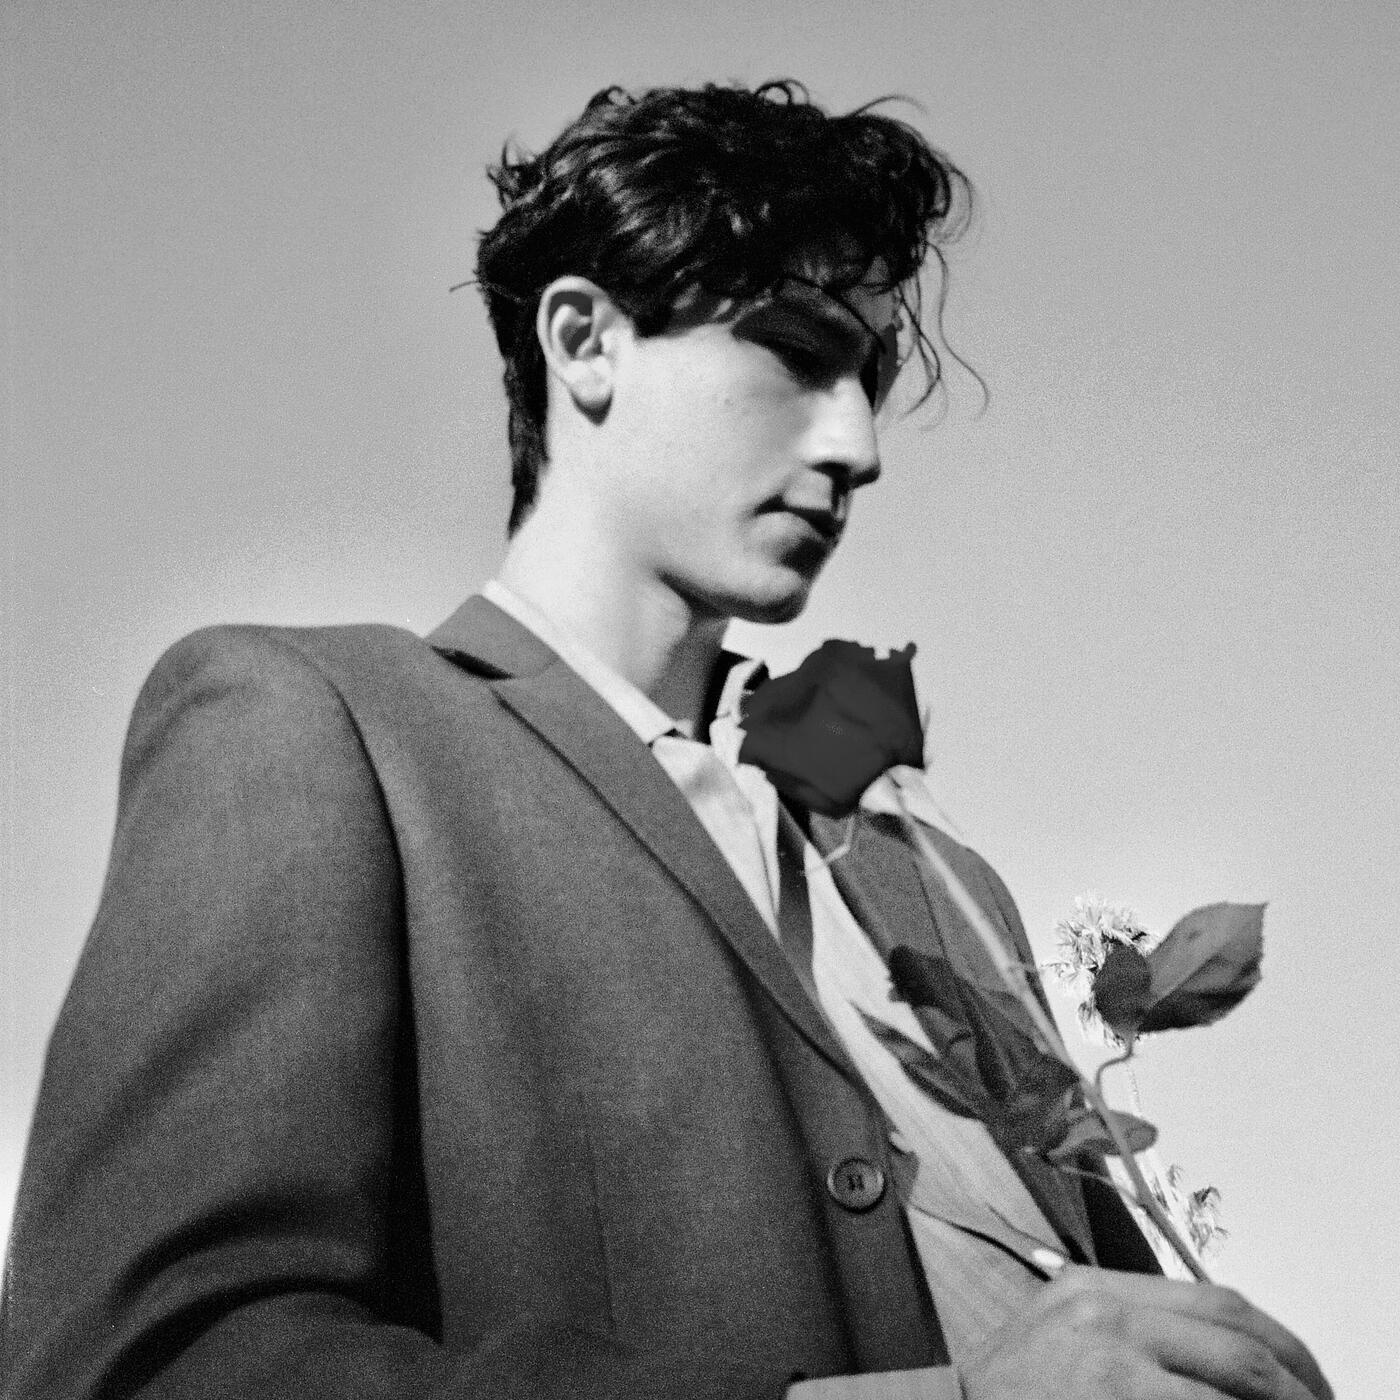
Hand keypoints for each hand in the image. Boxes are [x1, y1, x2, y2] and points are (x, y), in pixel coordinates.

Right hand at [959, 1267, 1331, 1399]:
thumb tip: (1218, 1374)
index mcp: (1094, 1291)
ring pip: (1236, 1380)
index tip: (1306, 1382)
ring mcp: (1109, 1360)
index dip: (1279, 1344)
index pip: (1215, 1301)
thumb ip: (1130, 1342)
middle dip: (1300, 1382)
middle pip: (1238, 1335)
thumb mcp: (1060, 1345)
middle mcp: (1104, 1311)